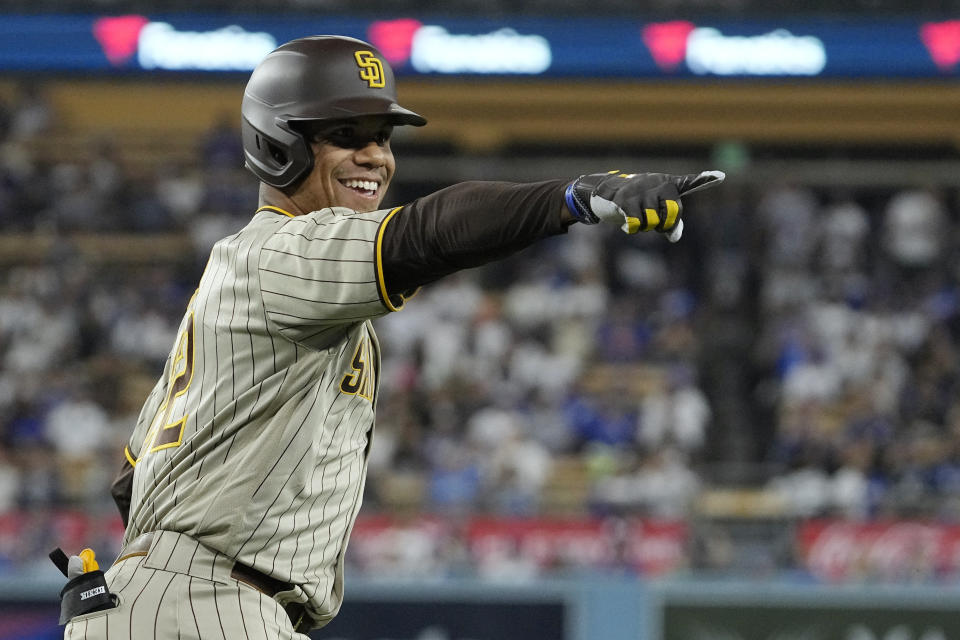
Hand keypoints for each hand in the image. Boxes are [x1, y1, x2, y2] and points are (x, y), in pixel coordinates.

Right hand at [565, 170, 724, 241]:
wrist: (604, 193)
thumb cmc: (636, 202)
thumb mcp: (655, 210)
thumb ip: (670, 222)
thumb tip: (674, 237)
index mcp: (668, 184)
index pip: (688, 183)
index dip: (705, 179)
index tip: (721, 176)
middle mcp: (657, 184)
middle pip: (672, 214)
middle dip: (664, 225)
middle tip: (654, 224)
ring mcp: (641, 190)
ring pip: (652, 222)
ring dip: (644, 227)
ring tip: (636, 218)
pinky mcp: (625, 200)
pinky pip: (635, 225)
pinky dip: (630, 228)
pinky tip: (624, 221)